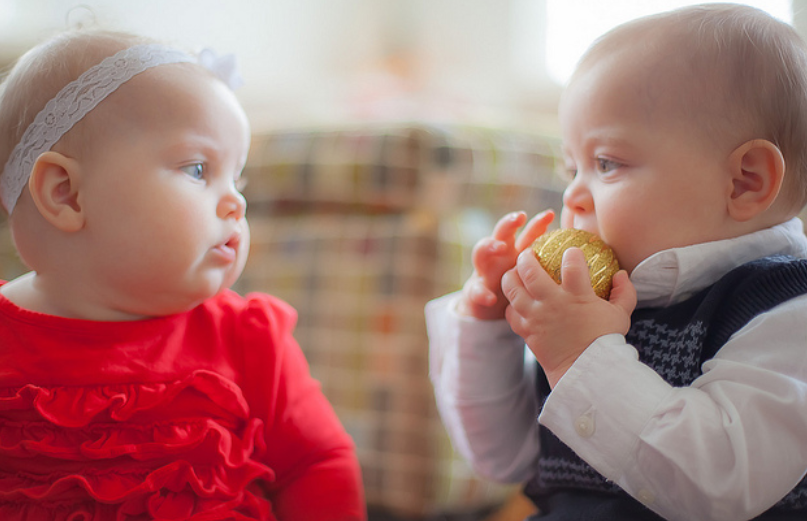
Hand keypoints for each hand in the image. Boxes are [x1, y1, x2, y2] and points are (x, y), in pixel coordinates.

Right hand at [458, 210, 554, 319]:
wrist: (489, 308)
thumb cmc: (518, 290)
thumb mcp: (533, 276)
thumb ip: (551, 267)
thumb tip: (583, 262)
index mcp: (516, 251)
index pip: (527, 233)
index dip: (537, 223)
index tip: (550, 215)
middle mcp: (499, 256)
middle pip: (501, 233)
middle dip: (510, 223)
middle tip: (519, 218)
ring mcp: (485, 271)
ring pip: (481, 253)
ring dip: (489, 247)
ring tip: (499, 246)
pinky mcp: (475, 290)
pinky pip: (475, 290)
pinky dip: (481, 293)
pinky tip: (489, 297)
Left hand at [503, 246, 636, 386]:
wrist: (585, 373)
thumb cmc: (605, 342)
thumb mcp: (621, 315)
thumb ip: (624, 292)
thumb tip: (621, 273)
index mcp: (577, 297)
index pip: (572, 265)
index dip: (571, 254)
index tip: (571, 252)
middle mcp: (552, 304)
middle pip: (530, 272)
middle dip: (526, 257)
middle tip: (529, 253)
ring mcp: (535, 317)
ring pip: (512, 289)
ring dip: (512, 276)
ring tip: (516, 272)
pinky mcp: (526, 331)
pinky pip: (511, 312)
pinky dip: (512, 304)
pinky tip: (517, 300)